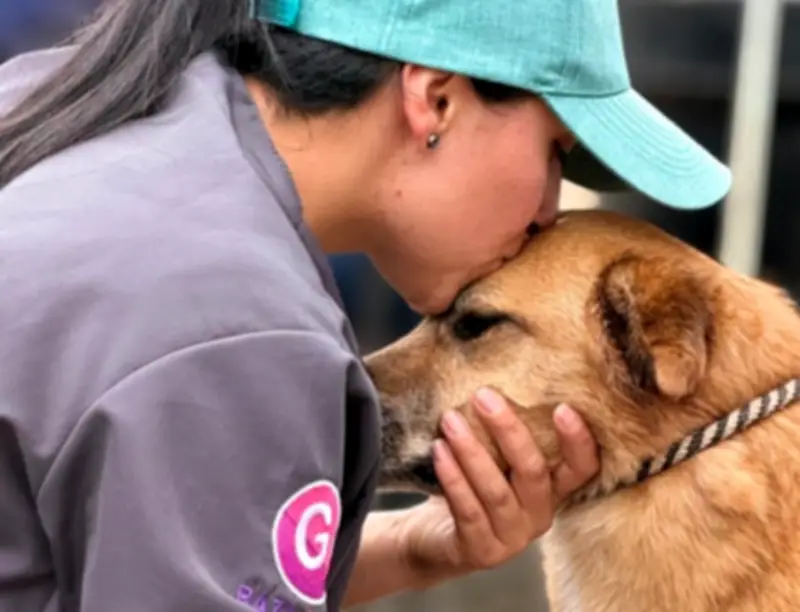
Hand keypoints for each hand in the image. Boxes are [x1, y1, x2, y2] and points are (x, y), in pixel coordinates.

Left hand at [398, 388, 597, 581]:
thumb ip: (503, 435)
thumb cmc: (468, 488)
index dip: (578, 441)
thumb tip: (495, 381)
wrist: (434, 539)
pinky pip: (468, 511)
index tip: (563, 407)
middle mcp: (539, 516)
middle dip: (508, 431)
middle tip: (483, 396)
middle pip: (533, 472)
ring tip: (450, 419)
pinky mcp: (482, 552)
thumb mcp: (494, 460)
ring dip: (472, 451)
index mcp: (551, 491)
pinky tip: (439, 451)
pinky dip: (453, 479)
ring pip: (497, 491)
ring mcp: (512, 538)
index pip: (582, 468)